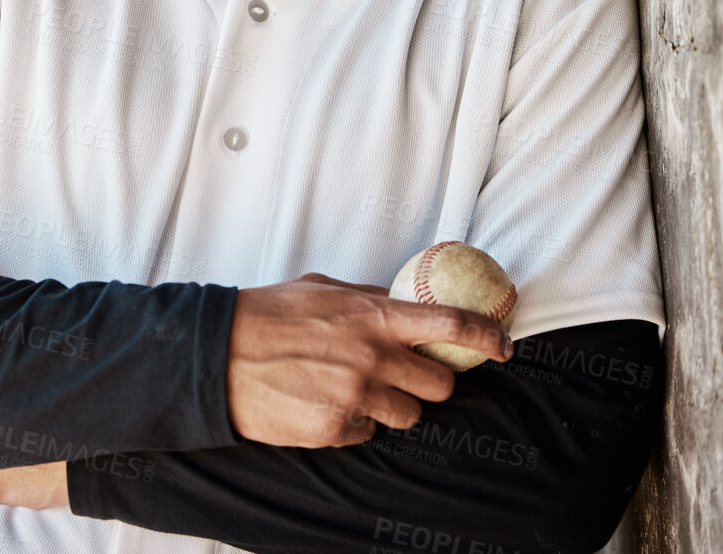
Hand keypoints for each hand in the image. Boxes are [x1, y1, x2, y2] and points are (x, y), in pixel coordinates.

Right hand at [226, 271, 513, 447]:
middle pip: (440, 383)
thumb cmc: (267, 314)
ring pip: (409, 415)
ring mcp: (355, 398)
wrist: (217, 355)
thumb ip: (369, 298)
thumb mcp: (322, 288)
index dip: (488, 336)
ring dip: (392, 405)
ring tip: (354, 389)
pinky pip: (367, 434)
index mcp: (373, 316)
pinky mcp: (334, 430)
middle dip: (430, 380)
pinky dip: (355, 423)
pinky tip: (324, 403)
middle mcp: (371, 358)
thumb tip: (405, 300)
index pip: (451, 324)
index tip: (505, 345)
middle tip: (406, 373)